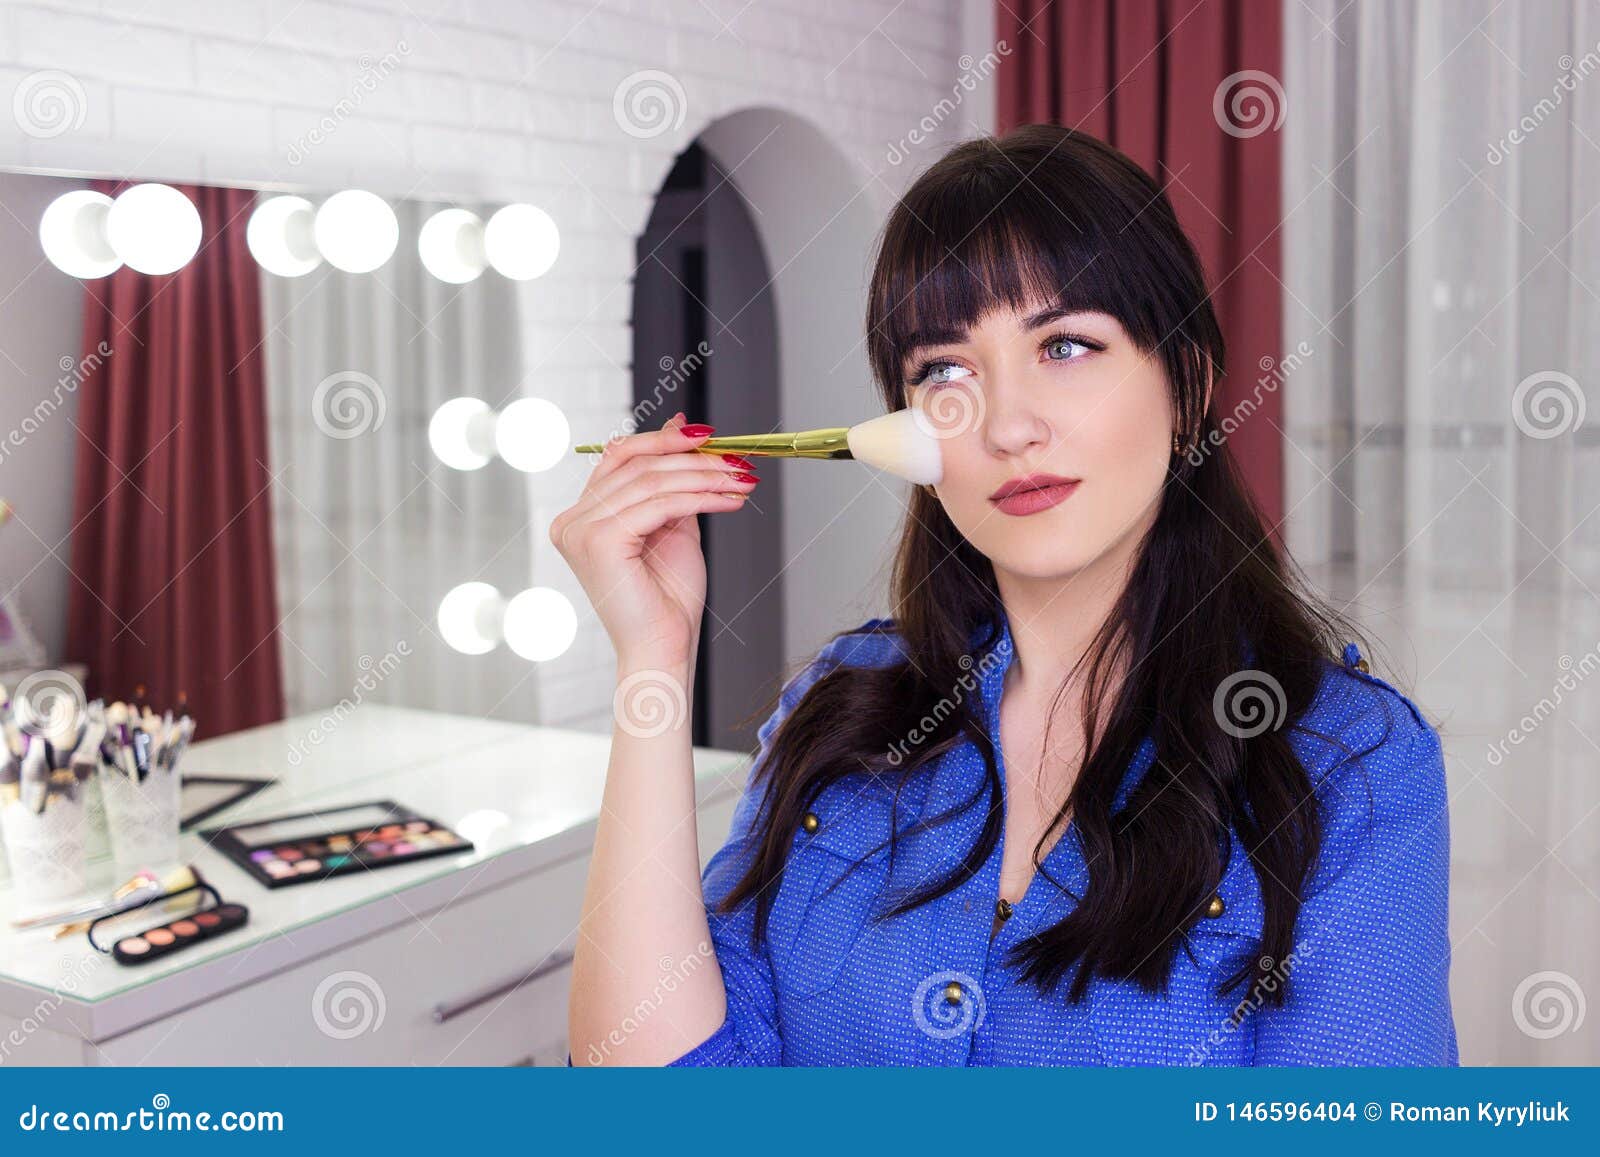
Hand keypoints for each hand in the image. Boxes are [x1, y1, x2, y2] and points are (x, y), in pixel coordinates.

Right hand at [551, 412, 760, 670]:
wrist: (664, 649)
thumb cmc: (667, 600)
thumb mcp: (672, 526)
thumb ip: (673, 481)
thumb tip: (681, 426)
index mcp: (581, 517)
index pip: (619, 457)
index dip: (663, 440)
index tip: (709, 437)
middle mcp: (572, 521)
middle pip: (637, 464)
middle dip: (694, 459)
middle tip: (738, 462)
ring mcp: (581, 530)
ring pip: (651, 481)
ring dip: (705, 476)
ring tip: (741, 481)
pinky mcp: (600, 541)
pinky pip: (659, 504)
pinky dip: (700, 497)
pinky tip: (730, 500)